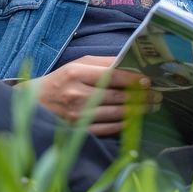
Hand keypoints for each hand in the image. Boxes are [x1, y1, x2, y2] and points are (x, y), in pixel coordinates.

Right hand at [19, 56, 161, 135]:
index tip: (149, 80)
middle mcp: (77, 95)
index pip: (112, 76)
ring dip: (138, 111)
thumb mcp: (78, 64)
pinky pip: (108, 129)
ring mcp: (77, 115)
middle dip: (142, 97)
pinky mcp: (78, 130)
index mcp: (77, 73)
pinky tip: (135, 119)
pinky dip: (125, 124)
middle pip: (117, 96)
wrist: (34, 103)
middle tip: (157, 95)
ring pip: (116, 114)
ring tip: (152, 106)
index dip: (133, 79)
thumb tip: (131, 60)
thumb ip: (104, 62)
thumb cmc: (61, 80)